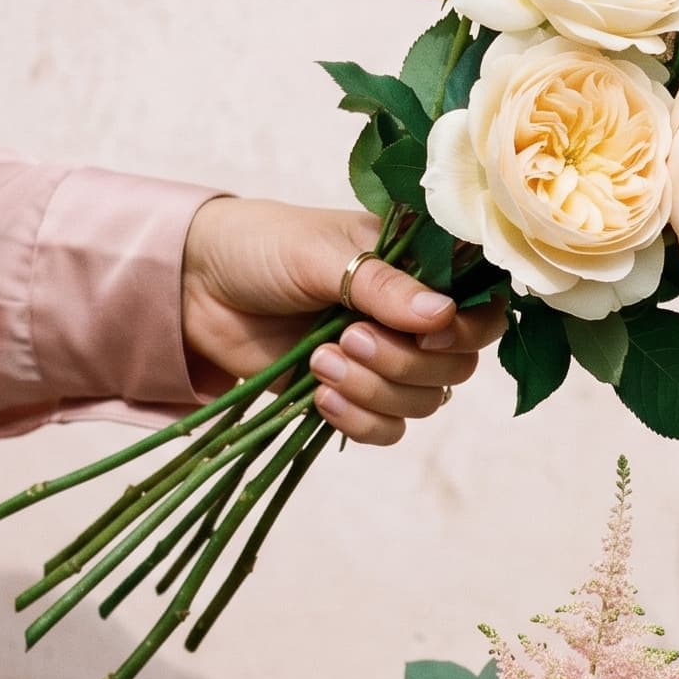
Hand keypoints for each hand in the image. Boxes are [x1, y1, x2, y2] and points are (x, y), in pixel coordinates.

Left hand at [178, 196, 507, 445]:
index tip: (428, 332)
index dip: (467, 330)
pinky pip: (386, 431)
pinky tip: (320, 397)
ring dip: (375, 391)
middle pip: (456, 366)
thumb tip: (442, 314)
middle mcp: (412, 320)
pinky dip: (359, 421)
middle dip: (405, 364)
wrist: (196, 286)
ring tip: (319, 362)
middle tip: (346, 337)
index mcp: (418, 271)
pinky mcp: (352, 397)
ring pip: (423, 403)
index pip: (481, 310)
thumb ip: (382, 286)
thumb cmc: (262, 248)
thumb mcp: (321, 253)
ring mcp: (384, 362)